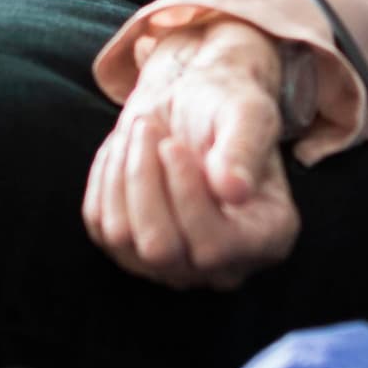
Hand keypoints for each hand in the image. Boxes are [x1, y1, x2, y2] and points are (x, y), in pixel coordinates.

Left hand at [84, 21, 300, 289]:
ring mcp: (173, 266)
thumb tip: (234, 190)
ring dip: (124, 171)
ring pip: (123, 237)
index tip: (171, 145)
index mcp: (268, 238)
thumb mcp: (247, 112)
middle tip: (149, 127)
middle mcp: (222, 266)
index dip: (186, 198)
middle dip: (145, 179)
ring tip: (141, 130)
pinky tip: (127, 149)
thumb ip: (245, 148)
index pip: (216, 247)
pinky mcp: (129, 251)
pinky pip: (99, 223)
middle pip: (160, 248)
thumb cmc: (226, 106)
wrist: (190, 101)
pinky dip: (106, 177)